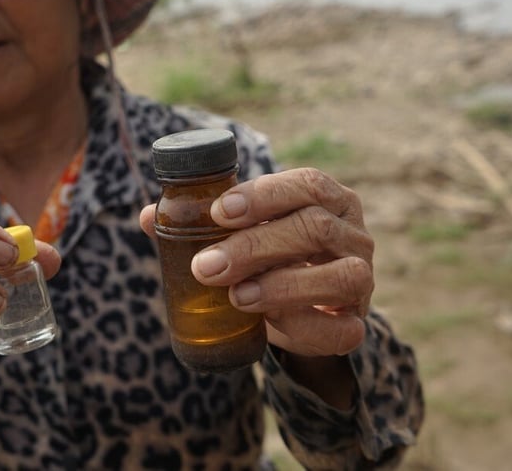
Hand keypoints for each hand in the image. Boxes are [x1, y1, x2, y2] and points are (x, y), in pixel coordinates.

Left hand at [140, 168, 372, 358]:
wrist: (300, 313)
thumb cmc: (269, 260)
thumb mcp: (239, 237)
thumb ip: (200, 226)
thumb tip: (149, 217)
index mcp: (328, 200)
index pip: (307, 184)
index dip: (263, 196)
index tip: (220, 212)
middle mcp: (353, 233)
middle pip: (313, 228)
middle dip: (254, 246)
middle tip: (206, 266)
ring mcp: (362, 278)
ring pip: (339, 276)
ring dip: (282, 285)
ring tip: (236, 297)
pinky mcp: (356, 323)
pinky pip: (342, 328)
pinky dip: (302, 326)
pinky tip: (267, 324)